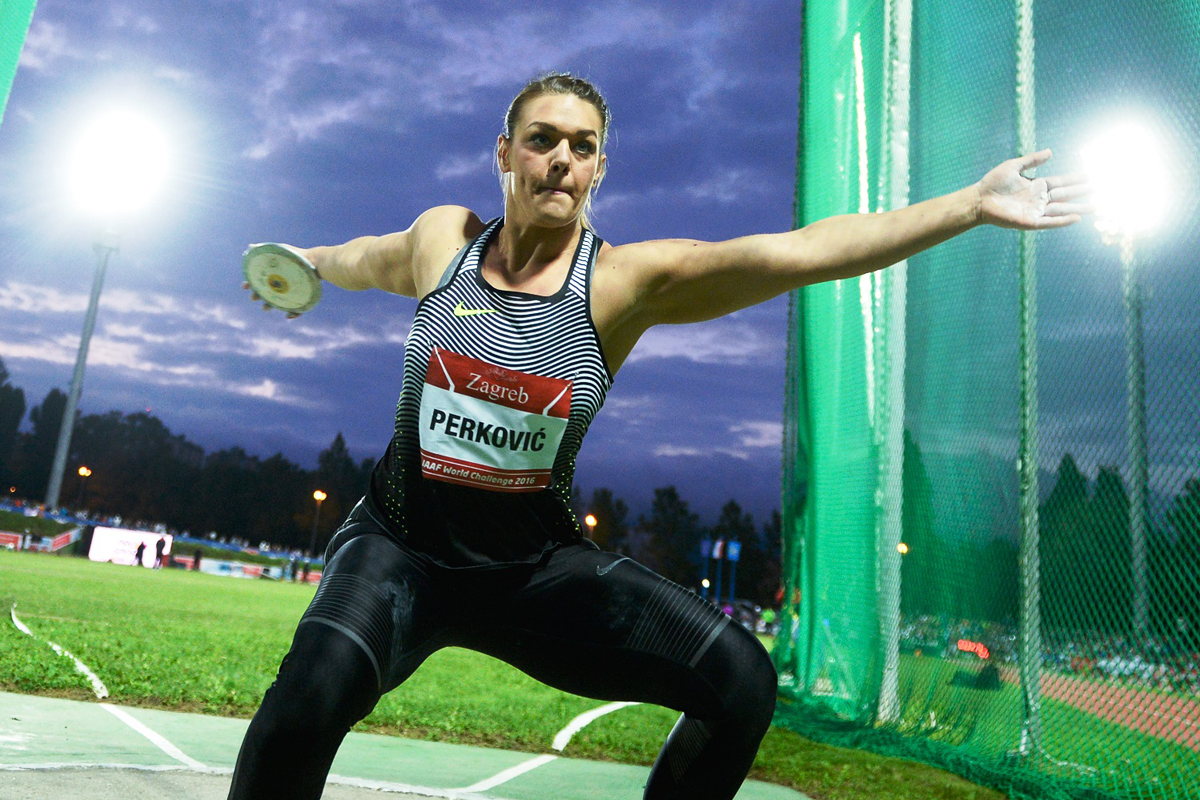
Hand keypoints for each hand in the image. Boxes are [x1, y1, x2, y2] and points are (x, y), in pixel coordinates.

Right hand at [243, 242, 308, 319]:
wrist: (314, 260)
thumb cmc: (295, 255)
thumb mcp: (279, 250)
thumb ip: (264, 249)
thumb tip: (249, 247)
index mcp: (272, 276)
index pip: (257, 281)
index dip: (250, 284)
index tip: (244, 286)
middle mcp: (280, 286)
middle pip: (265, 294)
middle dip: (257, 296)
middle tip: (254, 298)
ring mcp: (290, 293)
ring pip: (278, 303)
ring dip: (270, 306)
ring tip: (265, 308)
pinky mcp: (301, 298)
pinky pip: (296, 310)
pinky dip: (293, 314)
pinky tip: (289, 316)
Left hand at [976, 150, 1091, 229]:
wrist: (979, 199)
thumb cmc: (993, 183)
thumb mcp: (1014, 166)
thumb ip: (1032, 160)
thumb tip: (1051, 152)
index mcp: (1037, 186)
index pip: (1061, 182)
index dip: (1076, 180)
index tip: (1091, 177)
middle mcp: (1039, 199)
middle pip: (1066, 195)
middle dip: (1083, 193)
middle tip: (1100, 190)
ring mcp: (1035, 211)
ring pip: (1062, 210)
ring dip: (1079, 209)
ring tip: (1096, 207)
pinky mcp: (1029, 222)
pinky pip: (1049, 222)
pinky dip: (1063, 220)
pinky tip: (1076, 218)